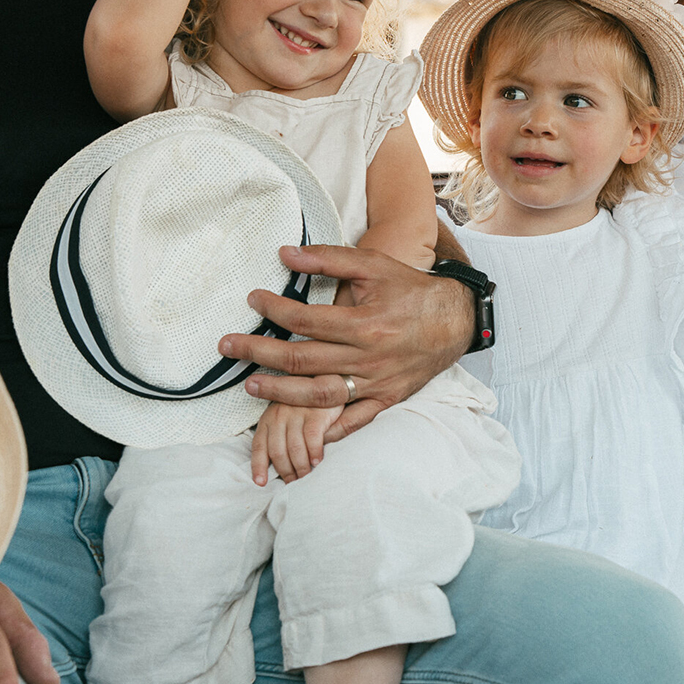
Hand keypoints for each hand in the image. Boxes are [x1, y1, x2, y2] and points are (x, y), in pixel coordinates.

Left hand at [217, 245, 470, 441]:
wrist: (456, 320)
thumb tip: (285, 254)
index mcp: (365, 323)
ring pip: (320, 395)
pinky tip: (298, 427)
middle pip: (302, 360)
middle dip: (259, 353)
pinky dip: (326, 429)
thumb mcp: (373, 265)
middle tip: (227, 347)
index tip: (253, 300)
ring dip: (281, 393)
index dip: (274, 309)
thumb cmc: (411, 290)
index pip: (306, 319)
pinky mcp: (387, 399)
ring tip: (250, 386)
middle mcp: (369, 357)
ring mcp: (377, 383)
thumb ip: (329, 259)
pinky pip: (352, 420)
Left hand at [251, 398, 344, 483]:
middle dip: (285, 472)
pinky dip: (314, 454)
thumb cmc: (304, 409)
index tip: (261, 483)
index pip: (259, 446)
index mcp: (268, 419)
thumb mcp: (286, 419)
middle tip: (294, 482)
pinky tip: (317, 462)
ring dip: (300, 468)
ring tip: (306, 476)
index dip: (258, 466)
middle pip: (278, 452)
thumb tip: (277, 468)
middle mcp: (279, 415)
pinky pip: (312, 439)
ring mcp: (297, 414)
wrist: (327, 386)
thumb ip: (278, 438)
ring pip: (294, 449)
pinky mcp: (316, 414)